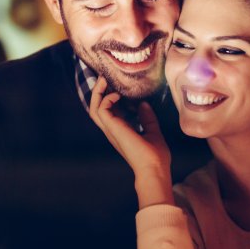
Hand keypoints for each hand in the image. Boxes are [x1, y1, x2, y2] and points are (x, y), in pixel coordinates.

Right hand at [89, 77, 172, 206]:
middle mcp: (113, 130)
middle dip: (98, 93)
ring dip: (98, 93)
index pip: (109, 112)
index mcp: (120, 131)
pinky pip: (101, 110)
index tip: (116, 86)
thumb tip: (143, 104)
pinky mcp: (113, 129)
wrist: (154, 169)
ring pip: (94, 109)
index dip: (109, 98)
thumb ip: (147, 118)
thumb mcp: (153, 131)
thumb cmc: (155, 156)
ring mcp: (111, 130)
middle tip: (104, 79)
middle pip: (96, 109)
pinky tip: (117, 95)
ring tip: (104, 80)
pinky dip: (107, 99)